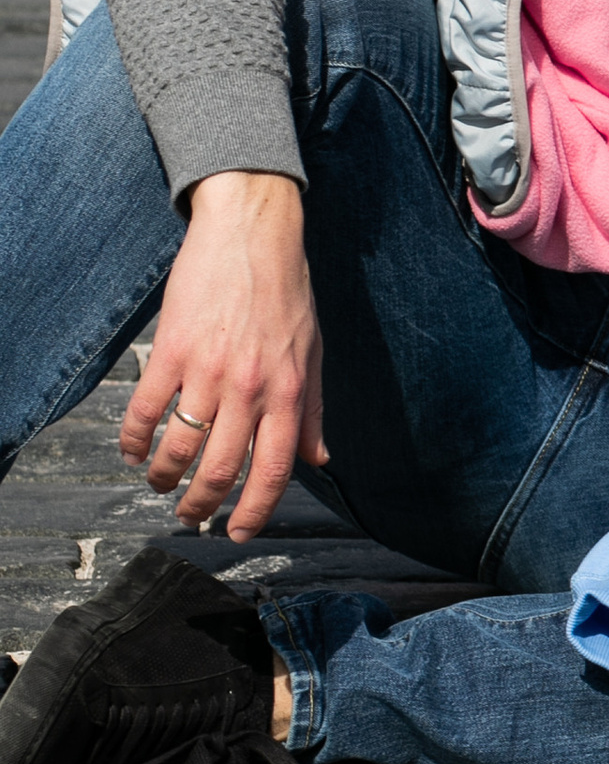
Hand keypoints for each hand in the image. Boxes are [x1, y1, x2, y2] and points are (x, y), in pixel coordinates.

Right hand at [119, 173, 326, 538]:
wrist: (252, 230)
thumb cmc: (286, 290)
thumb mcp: (313, 351)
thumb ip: (314, 411)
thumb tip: (320, 459)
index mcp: (289, 391)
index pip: (274, 471)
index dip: (254, 512)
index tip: (237, 533)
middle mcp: (249, 388)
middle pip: (219, 471)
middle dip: (201, 506)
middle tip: (190, 516)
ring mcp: (207, 371)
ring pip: (178, 450)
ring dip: (164, 478)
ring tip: (160, 482)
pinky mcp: (171, 351)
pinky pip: (144, 412)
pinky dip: (132, 441)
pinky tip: (132, 449)